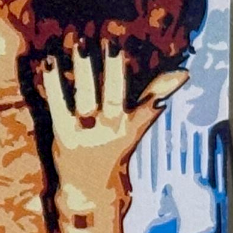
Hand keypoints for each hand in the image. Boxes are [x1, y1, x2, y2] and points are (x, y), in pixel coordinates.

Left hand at [34, 38, 188, 219]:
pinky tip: (49, 63)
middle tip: (111, 44)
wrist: (88, 189)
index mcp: (130, 127)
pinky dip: (54, 84)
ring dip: (83, 71)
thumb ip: (154, 96)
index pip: (145, 103)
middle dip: (113, 71)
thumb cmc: (113, 149)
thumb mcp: (134, 126)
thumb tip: (183, 73)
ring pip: (86, 98)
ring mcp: (86, 134)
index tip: (164, 64)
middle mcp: (110, 130)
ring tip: (79, 44)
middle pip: (114, 97)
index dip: (156, 85)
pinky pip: (58, 106)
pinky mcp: (63, 136)